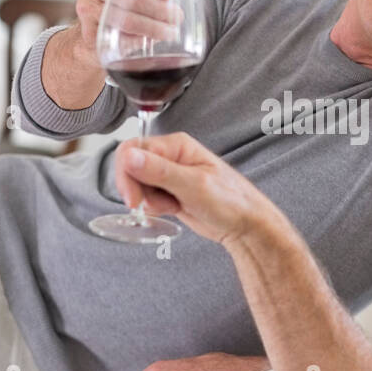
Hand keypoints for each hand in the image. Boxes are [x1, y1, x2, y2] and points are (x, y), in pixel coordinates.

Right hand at [75, 0, 182, 66]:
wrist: (97, 30)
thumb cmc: (120, 3)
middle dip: (158, 8)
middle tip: (176, 16)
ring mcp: (87, 9)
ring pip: (125, 19)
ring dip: (153, 27)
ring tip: (169, 31)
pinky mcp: (88, 33)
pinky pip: (116, 39)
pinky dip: (137, 41)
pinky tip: (149, 41)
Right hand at [112, 132, 279, 246]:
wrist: (244, 224)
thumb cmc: (230, 201)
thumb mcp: (194, 185)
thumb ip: (159, 171)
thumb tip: (129, 156)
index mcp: (176, 145)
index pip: (133, 150)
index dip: (127, 174)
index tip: (133, 198)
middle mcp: (170, 156)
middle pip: (131, 167)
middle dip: (138, 190)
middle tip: (155, 205)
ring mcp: (168, 174)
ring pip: (138, 184)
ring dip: (150, 200)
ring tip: (174, 205)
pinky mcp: (168, 191)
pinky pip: (147, 197)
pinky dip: (155, 207)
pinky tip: (174, 208)